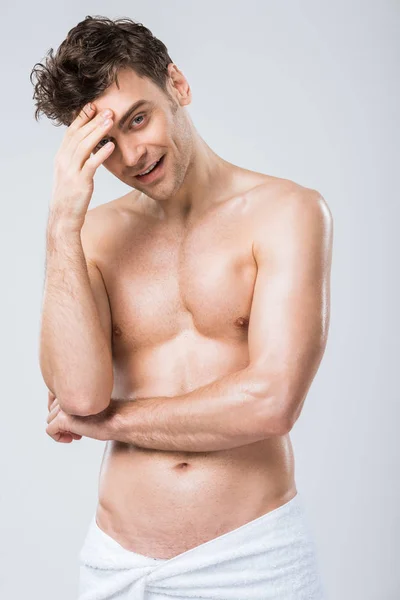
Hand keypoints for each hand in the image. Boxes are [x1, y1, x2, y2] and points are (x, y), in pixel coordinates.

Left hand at [46, 393, 118, 442]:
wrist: (119, 419)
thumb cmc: (110, 413)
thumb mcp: (90, 404)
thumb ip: (77, 402)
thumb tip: (63, 415)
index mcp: (73, 387)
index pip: (55, 399)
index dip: (64, 412)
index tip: (75, 421)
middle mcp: (67, 394)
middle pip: (52, 411)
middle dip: (63, 422)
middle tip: (78, 430)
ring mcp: (64, 406)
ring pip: (50, 420)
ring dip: (62, 430)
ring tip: (77, 434)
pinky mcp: (63, 419)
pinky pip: (50, 430)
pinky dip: (58, 437)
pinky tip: (72, 438)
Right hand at [49, 102, 114, 231]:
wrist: (63, 217)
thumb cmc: (70, 196)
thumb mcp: (70, 174)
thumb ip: (77, 159)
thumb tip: (90, 147)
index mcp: (61, 157)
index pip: (71, 132)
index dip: (81, 118)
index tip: (92, 106)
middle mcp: (63, 161)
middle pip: (79, 135)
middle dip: (93, 121)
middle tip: (108, 109)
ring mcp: (71, 171)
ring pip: (84, 146)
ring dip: (98, 132)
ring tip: (111, 121)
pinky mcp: (81, 183)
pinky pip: (91, 165)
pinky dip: (101, 154)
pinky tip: (112, 146)